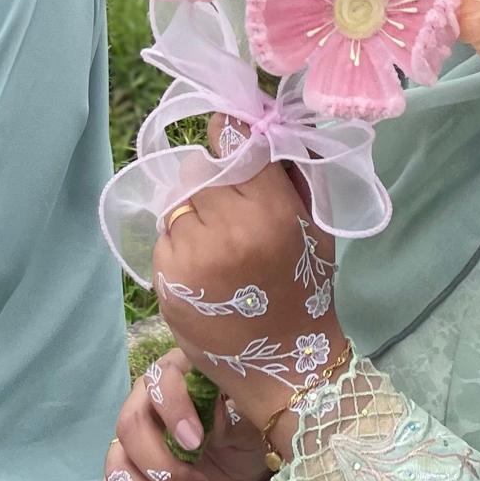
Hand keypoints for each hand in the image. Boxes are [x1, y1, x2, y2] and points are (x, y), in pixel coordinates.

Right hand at [92, 348, 270, 480]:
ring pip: (116, 470)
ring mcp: (130, 444)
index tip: (197, 443)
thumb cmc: (247, 428)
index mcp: (175, 377)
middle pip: (128, 429)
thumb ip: (228, 415)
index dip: (173, 411)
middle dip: (163, 469)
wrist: (243, 460)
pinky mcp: (128, 479)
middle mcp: (144, 404)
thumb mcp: (249, 419)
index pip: (159, 382)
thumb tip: (207, 416)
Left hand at [153, 161, 347, 457]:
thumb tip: (257, 116)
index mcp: (271, 208)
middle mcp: (229, 227)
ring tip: (222, 248)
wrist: (288, 364)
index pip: (232, 137)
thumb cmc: (305, 285)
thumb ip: (287, 167)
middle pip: (201, 170)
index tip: (232, 144)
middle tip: (235, 215)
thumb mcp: (312, 220)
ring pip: (180, 202)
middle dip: (215, 185)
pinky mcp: (168, 278)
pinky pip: (166, 237)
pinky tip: (207, 271)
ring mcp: (194, 254)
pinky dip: (181, 246)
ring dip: (195, 217)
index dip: (230, 136)